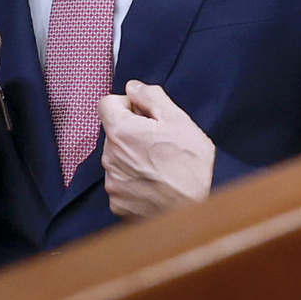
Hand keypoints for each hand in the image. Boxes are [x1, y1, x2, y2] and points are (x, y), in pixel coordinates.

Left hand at [99, 81, 214, 218]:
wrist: (194, 212)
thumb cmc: (190, 166)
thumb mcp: (179, 121)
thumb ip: (152, 97)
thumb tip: (133, 87)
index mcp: (121, 131)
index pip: (106, 103)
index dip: (126, 104)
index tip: (144, 115)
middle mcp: (109, 156)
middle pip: (113, 133)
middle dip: (132, 132)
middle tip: (160, 143)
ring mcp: (111, 182)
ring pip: (117, 158)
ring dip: (132, 157)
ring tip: (160, 166)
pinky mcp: (116, 203)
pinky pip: (121, 183)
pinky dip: (134, 181)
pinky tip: (155, 184)